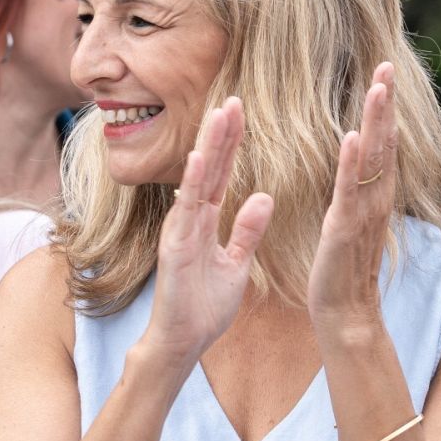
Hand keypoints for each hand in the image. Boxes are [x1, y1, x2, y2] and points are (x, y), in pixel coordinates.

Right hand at [136, 98, 273, 378]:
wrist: (184, 341)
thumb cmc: (205, 306)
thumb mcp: (237, 263)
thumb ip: (247, 230)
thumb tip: (264, 196)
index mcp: (206, 221)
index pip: (222, 173)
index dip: (232, 143)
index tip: (242, 112)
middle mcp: (191, 218)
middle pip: (210, 167)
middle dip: (222, 133)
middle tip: (234, 98)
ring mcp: (181, 229)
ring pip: (197, 179)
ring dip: (209, 147)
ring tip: (220, 114)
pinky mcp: (176, 246)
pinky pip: (186, 208)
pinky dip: (194, 181)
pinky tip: (201, 156)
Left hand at [308, 62, 395, 333]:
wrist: (346, 314)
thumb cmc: (344, 270)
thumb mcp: (352, 222)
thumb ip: (358, 194)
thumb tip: (359, 169)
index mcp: (374, 196)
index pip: (383, 144)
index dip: (385, 109)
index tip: (385, 73)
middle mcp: (375, 200)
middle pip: (385, 143)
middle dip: (386, 104)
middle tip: (387, 65)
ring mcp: (363, 213)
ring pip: (373, 160)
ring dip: (376, 121)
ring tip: (378, 87)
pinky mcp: (344, 229)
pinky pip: (350, 191)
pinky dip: (353, 163)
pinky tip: (354, 136)